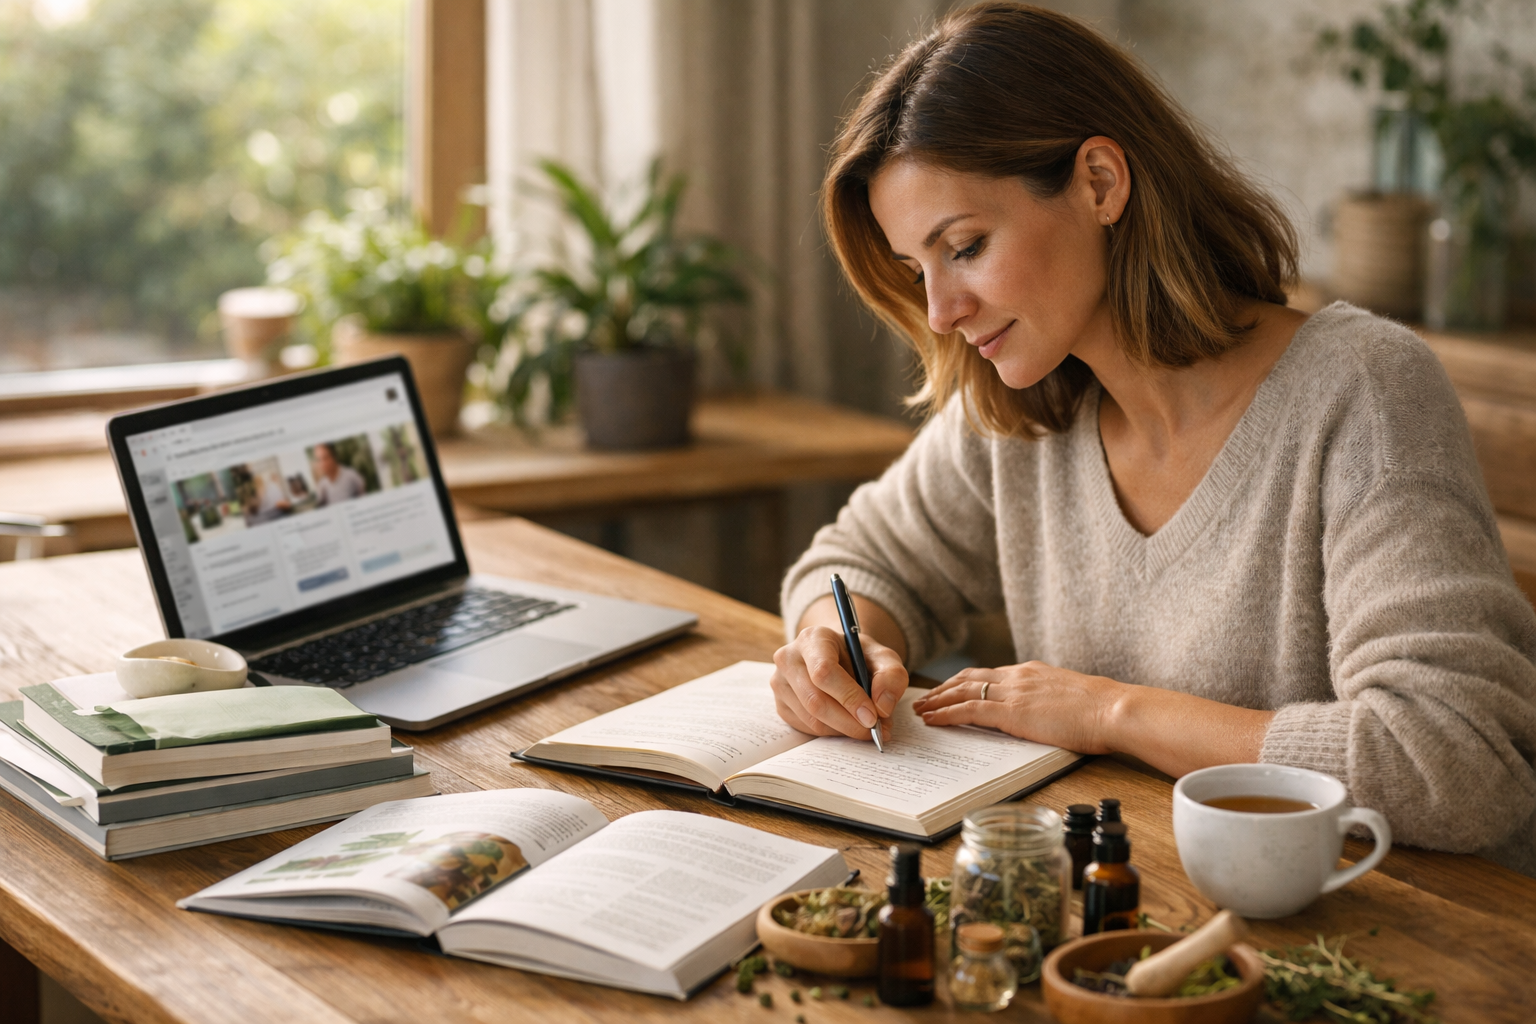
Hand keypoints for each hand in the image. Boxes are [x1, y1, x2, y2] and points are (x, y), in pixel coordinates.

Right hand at [771, 625, 907, 740]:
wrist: (839, 658)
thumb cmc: (860, 657)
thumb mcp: (883, 658)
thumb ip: (891, 676)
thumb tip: (882, 706)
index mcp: (812, 638)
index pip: (824, 672)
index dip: (849, 697)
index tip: (872, 717)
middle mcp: (789, 658)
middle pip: (816, 700)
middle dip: (850, 721)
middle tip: (875, 730)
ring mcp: (780, 683)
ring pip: (812, 719)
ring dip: (844, 729)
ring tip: (867, 725)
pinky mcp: (781, 705)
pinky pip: (807, 728)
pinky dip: (833, 732)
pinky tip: (848, 722)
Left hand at [910, 661, 1126, 753]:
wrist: (1113, 709)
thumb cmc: (1102, 710)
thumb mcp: (1071, 698)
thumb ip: (1050, 701)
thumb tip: (1045, 713)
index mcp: (1031, 672)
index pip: (989, 675)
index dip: (965, 682)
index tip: (950, 689)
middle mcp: (1017, 677)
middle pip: (969, 678)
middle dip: (944, 688)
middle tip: (925, 698)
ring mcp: (1012, 693)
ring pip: (962, 691)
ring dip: (938, 700)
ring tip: (921, 709)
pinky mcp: (1011, 712)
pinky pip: (969, 710)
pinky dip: (946, 714)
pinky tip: (933, 720)